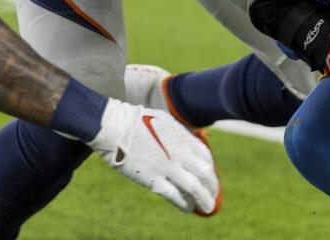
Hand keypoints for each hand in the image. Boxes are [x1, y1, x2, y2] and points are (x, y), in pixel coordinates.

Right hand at [88, 99, 218, 213]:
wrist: (116, 127)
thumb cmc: (138, 121)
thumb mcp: (165, 122)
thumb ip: (179, 135)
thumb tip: (188, 143)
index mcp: (183, 138)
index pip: (206, 157)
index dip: (210, 169)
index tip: (209, 175)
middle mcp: (180, 153)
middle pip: (205, 174)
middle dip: (212, 187)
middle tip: (212, 196)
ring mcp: (168, 167)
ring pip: (193, 188)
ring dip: (203, 199)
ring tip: (206, 206)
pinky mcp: (153, 180)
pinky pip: (174, 196)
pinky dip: (184, 204)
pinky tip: (187, 208)